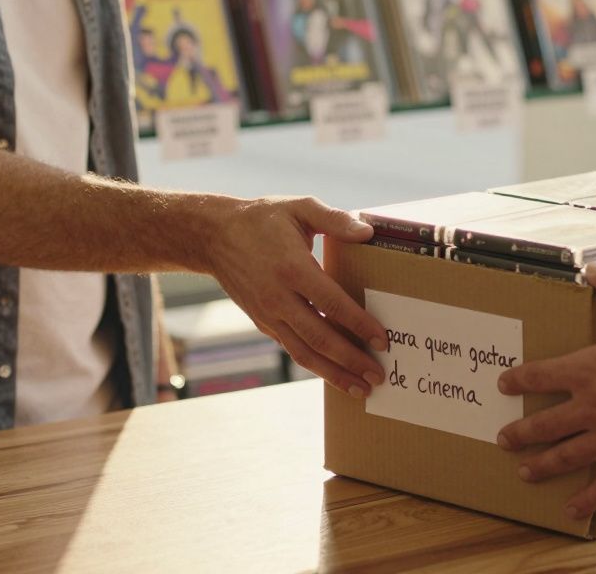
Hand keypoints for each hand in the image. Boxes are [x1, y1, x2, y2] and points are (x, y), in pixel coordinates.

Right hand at [205, 196, 387, 396]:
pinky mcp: (263, 323)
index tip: (382, 340)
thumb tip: (368, 232)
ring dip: (334, 373)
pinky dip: (315, 365)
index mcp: (292, 268)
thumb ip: (335, 219)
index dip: (359, 324)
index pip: (332, 304)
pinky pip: (292, 349)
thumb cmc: (263, 219)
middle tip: (378, 376)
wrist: (213, 236)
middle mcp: (279, 298)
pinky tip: (335, 373)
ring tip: (361, 388)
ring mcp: (269, 314)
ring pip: (304, 353)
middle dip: (351, 360)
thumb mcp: (300, 207)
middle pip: (320, 338)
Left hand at [496, 263, 595, 518]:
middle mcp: (592, 407)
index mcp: (589, 370)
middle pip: (545, 424)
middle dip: (520, 432)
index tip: (503, 384)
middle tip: (503, 438)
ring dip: (542, 465)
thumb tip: (594, 267)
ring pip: (567, 456)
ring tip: (524, 473)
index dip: (519, 379)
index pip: (542, 375)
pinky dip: (588, 499)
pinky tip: (573, 511)